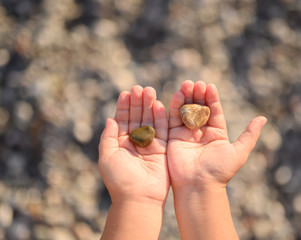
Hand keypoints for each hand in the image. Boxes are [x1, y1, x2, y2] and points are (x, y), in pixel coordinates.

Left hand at [98, 86, 168, 204]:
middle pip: (137, 117)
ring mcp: (149, 144)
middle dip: (137, 102)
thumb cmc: (119, 179)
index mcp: (120, 143)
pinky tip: (158, 104)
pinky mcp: (162, 149)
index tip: (126, 92)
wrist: (138, 198)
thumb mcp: (107, 156)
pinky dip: (160, 117)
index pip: (122, 120)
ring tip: (149, 91)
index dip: (123, 106)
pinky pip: (162, 130)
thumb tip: (110, 119)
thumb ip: (108, 137)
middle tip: (140, 88)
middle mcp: (135, 142)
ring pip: (150, 120)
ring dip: (149, 106)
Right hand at [167, 80, 266, 189]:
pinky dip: (174, 106)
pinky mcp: (174, 137)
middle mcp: (202, 132)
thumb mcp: (239, 152)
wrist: (199, 186)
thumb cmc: (220, 171)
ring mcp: (187, 134)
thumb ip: (250, 134)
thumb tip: (263, 118)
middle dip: (198, 95)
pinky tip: (177, 95)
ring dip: (186, 97)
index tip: (210, 86)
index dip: (212, 98)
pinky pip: (174, 119)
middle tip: (196, 83)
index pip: (215, 111)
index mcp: (217, 133)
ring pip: (186, 111)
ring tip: (186, 84)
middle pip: (199, 108)